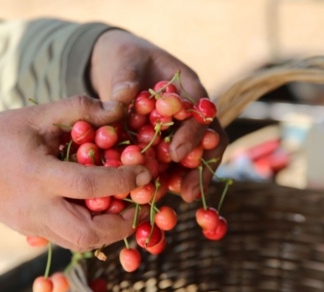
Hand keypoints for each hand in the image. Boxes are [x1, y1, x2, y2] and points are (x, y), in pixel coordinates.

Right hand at [0, 97, 151, 251]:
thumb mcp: (37, 114)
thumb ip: (80, 108)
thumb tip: (120, 108)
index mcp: (37, 175)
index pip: (89, 186)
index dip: (123, 181)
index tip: (146, 173)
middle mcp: (36, 208)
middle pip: (87, 234)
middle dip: (122, 224)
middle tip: (141, 204)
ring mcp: (32, 225)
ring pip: (80, 244)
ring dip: (110, 232)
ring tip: (126, 209)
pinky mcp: (31, 232)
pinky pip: (68, 240)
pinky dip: (92, 231)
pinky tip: (102, 212)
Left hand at [89, 29, 228, 201]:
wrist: (118, 64)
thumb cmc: (124, 58)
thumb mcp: (123, 60)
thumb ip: (124, 78)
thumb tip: (122, 99)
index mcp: (189, 89)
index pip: (203, 116)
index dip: (193, 137)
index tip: (175, 154)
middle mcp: (189, 114)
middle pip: (205, 144)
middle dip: (197, 170)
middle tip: (185, 193)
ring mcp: (178, 131)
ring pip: (190, 159)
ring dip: (185, 180)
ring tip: (176, 201)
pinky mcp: (161, 145)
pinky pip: (168, 166)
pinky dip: (164, 180)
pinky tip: (153, 197)